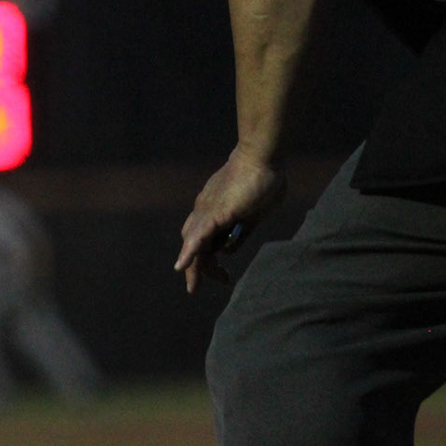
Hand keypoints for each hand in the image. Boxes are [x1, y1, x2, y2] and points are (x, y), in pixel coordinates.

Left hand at [174, 148, 286, 293]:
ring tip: (194, 285)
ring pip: (194, 244)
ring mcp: (207, 211)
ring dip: (195, 267)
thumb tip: (227, 251)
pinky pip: (198, 236)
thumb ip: (239, 232)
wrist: (261, 158)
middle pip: (193, 244)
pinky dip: (189, 252)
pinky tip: (182, 268)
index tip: (222, 276)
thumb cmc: (262, 181)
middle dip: (198, 268)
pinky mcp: (214, 213)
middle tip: (198, 287)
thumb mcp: (252, 215)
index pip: (201, 240)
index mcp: (213, 211)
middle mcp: (204, 211)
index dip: (206, 260)